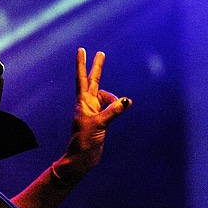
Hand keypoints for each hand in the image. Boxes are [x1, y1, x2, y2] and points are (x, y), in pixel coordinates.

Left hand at [57, 48, 130, 181]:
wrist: (82, 158)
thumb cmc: (84, 140)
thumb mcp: (99, 124)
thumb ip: (113, 111)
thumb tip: (126, 100)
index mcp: (83, 101)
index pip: (82, 78)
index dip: (82, 63)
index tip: (81, 50)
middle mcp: (88, 103)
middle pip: (94, 81)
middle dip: (97, 67)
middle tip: (100, 53)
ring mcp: (94, 111)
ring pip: (107, 97)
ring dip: (114, 99)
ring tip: (117, 108)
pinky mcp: (101, 119)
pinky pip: (111, 107)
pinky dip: (117, 106)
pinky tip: (122, 107)